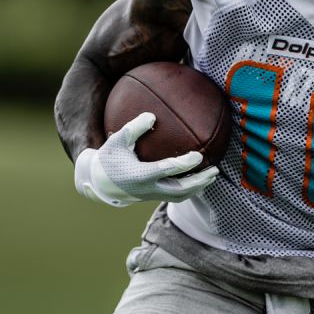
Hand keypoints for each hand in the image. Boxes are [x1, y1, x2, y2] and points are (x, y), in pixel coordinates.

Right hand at [73, 112, 218, 206]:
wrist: (98, 183)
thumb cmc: (108, 159)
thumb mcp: (117, 141)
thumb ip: (134, 128)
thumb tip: (152, 116)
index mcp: (140, 175)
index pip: (167, 170)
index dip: (184, 164)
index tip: (199, 155)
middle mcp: (148, 189)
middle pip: (179, 190)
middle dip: (199, 181)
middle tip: (215, 170)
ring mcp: (151, 195)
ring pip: (179, 196)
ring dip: (197, 187)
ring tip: (212, 176)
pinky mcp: (152, 197)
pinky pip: (174, 196)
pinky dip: (189, 189)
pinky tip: (198, 179)